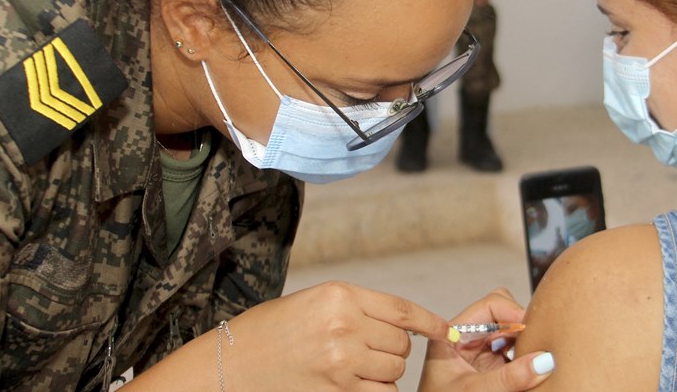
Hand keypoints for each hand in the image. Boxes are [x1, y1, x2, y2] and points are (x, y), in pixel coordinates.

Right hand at [224, 281, 452, 390]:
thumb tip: (401, 323)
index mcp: (340, 295)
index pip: (402, 310)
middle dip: (394, 350)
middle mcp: (345, 325)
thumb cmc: (269, 331)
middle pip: (401, 343)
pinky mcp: (337, 391)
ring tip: (355, 368)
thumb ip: (356, 308)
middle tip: (367, 351)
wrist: (231, 364)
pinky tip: (356, 385)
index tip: (445, 330)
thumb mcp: (313, 302)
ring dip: (384, 373)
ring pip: (394, 371)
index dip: (429, 322)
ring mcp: (341, 361)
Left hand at [418, 288, 554, 391]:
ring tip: (538, 359)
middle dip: (524, 329)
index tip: (533, 331)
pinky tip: (534, 372)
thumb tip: (544, 361)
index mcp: (452, 336)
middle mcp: (467, 341)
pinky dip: (527, 362)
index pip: (490, 306)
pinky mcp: (492, 373)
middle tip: (539, 345)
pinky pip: (515, 357)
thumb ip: (508, 378)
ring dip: (527, 345)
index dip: (514, 313)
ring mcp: (481, 358)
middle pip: (505, 317)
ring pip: (513, 337)